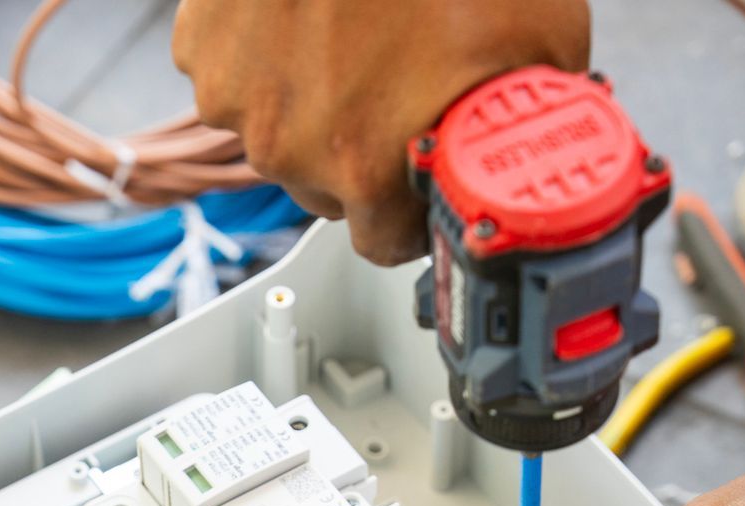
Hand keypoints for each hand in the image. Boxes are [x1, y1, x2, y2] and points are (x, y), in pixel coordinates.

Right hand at [171, 0, 590, 264]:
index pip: (384, 242)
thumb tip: (539, 144)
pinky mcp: (205, 50)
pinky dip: (267, 54)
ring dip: (311, 100)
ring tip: (352, 34)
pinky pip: (238, 76)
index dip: (411, 210)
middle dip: (362, 147)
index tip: (420, 180)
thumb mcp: (539, 34)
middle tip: (397, 79)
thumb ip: (527, 114)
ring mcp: (238, 99)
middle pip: (329, 187)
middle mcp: (292, 149)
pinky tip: (307, 16)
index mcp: (368, 167)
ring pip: (280, 132)